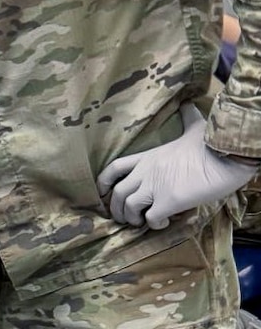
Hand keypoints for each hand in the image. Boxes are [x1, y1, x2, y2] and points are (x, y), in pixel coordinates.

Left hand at [96, 102, 257, 229]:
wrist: (225, 156)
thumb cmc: (209, 143)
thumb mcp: (193, 126)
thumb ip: (186, 117)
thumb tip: (189, 103)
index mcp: (147, 156)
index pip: (114, 167)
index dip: (104, 182)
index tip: (102, 194)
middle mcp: (146, 171)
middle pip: (117, 192)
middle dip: (117, 209)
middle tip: (125, 218)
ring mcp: (156, 187)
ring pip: (129, 207)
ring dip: (133, 219)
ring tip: (143, 222)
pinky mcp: (169, 201)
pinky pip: (151, 218)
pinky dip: (154, 224)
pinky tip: (163, 222)